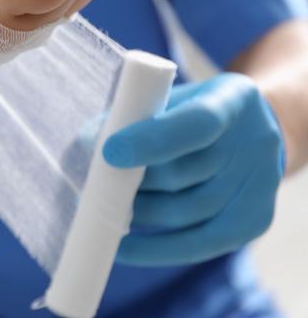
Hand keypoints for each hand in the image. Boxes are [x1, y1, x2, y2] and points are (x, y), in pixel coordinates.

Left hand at [103, 73, 282, 266]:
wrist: (248, 130)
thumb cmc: (188, 111)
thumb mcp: (168, 98)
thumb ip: (132, 116)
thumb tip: (85, 149)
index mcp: (232, 98)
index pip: (197, 123)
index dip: (152, 140)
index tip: (109, 152)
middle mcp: (255, 141)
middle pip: (183, 174)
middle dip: (130, 183)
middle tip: (91, 187)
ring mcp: (261, 183)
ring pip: (185, 211)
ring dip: (138, 213)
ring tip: (104, 208)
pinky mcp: (255, 220)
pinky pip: (200, 244)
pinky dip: (155, 249)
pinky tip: (123, 247)